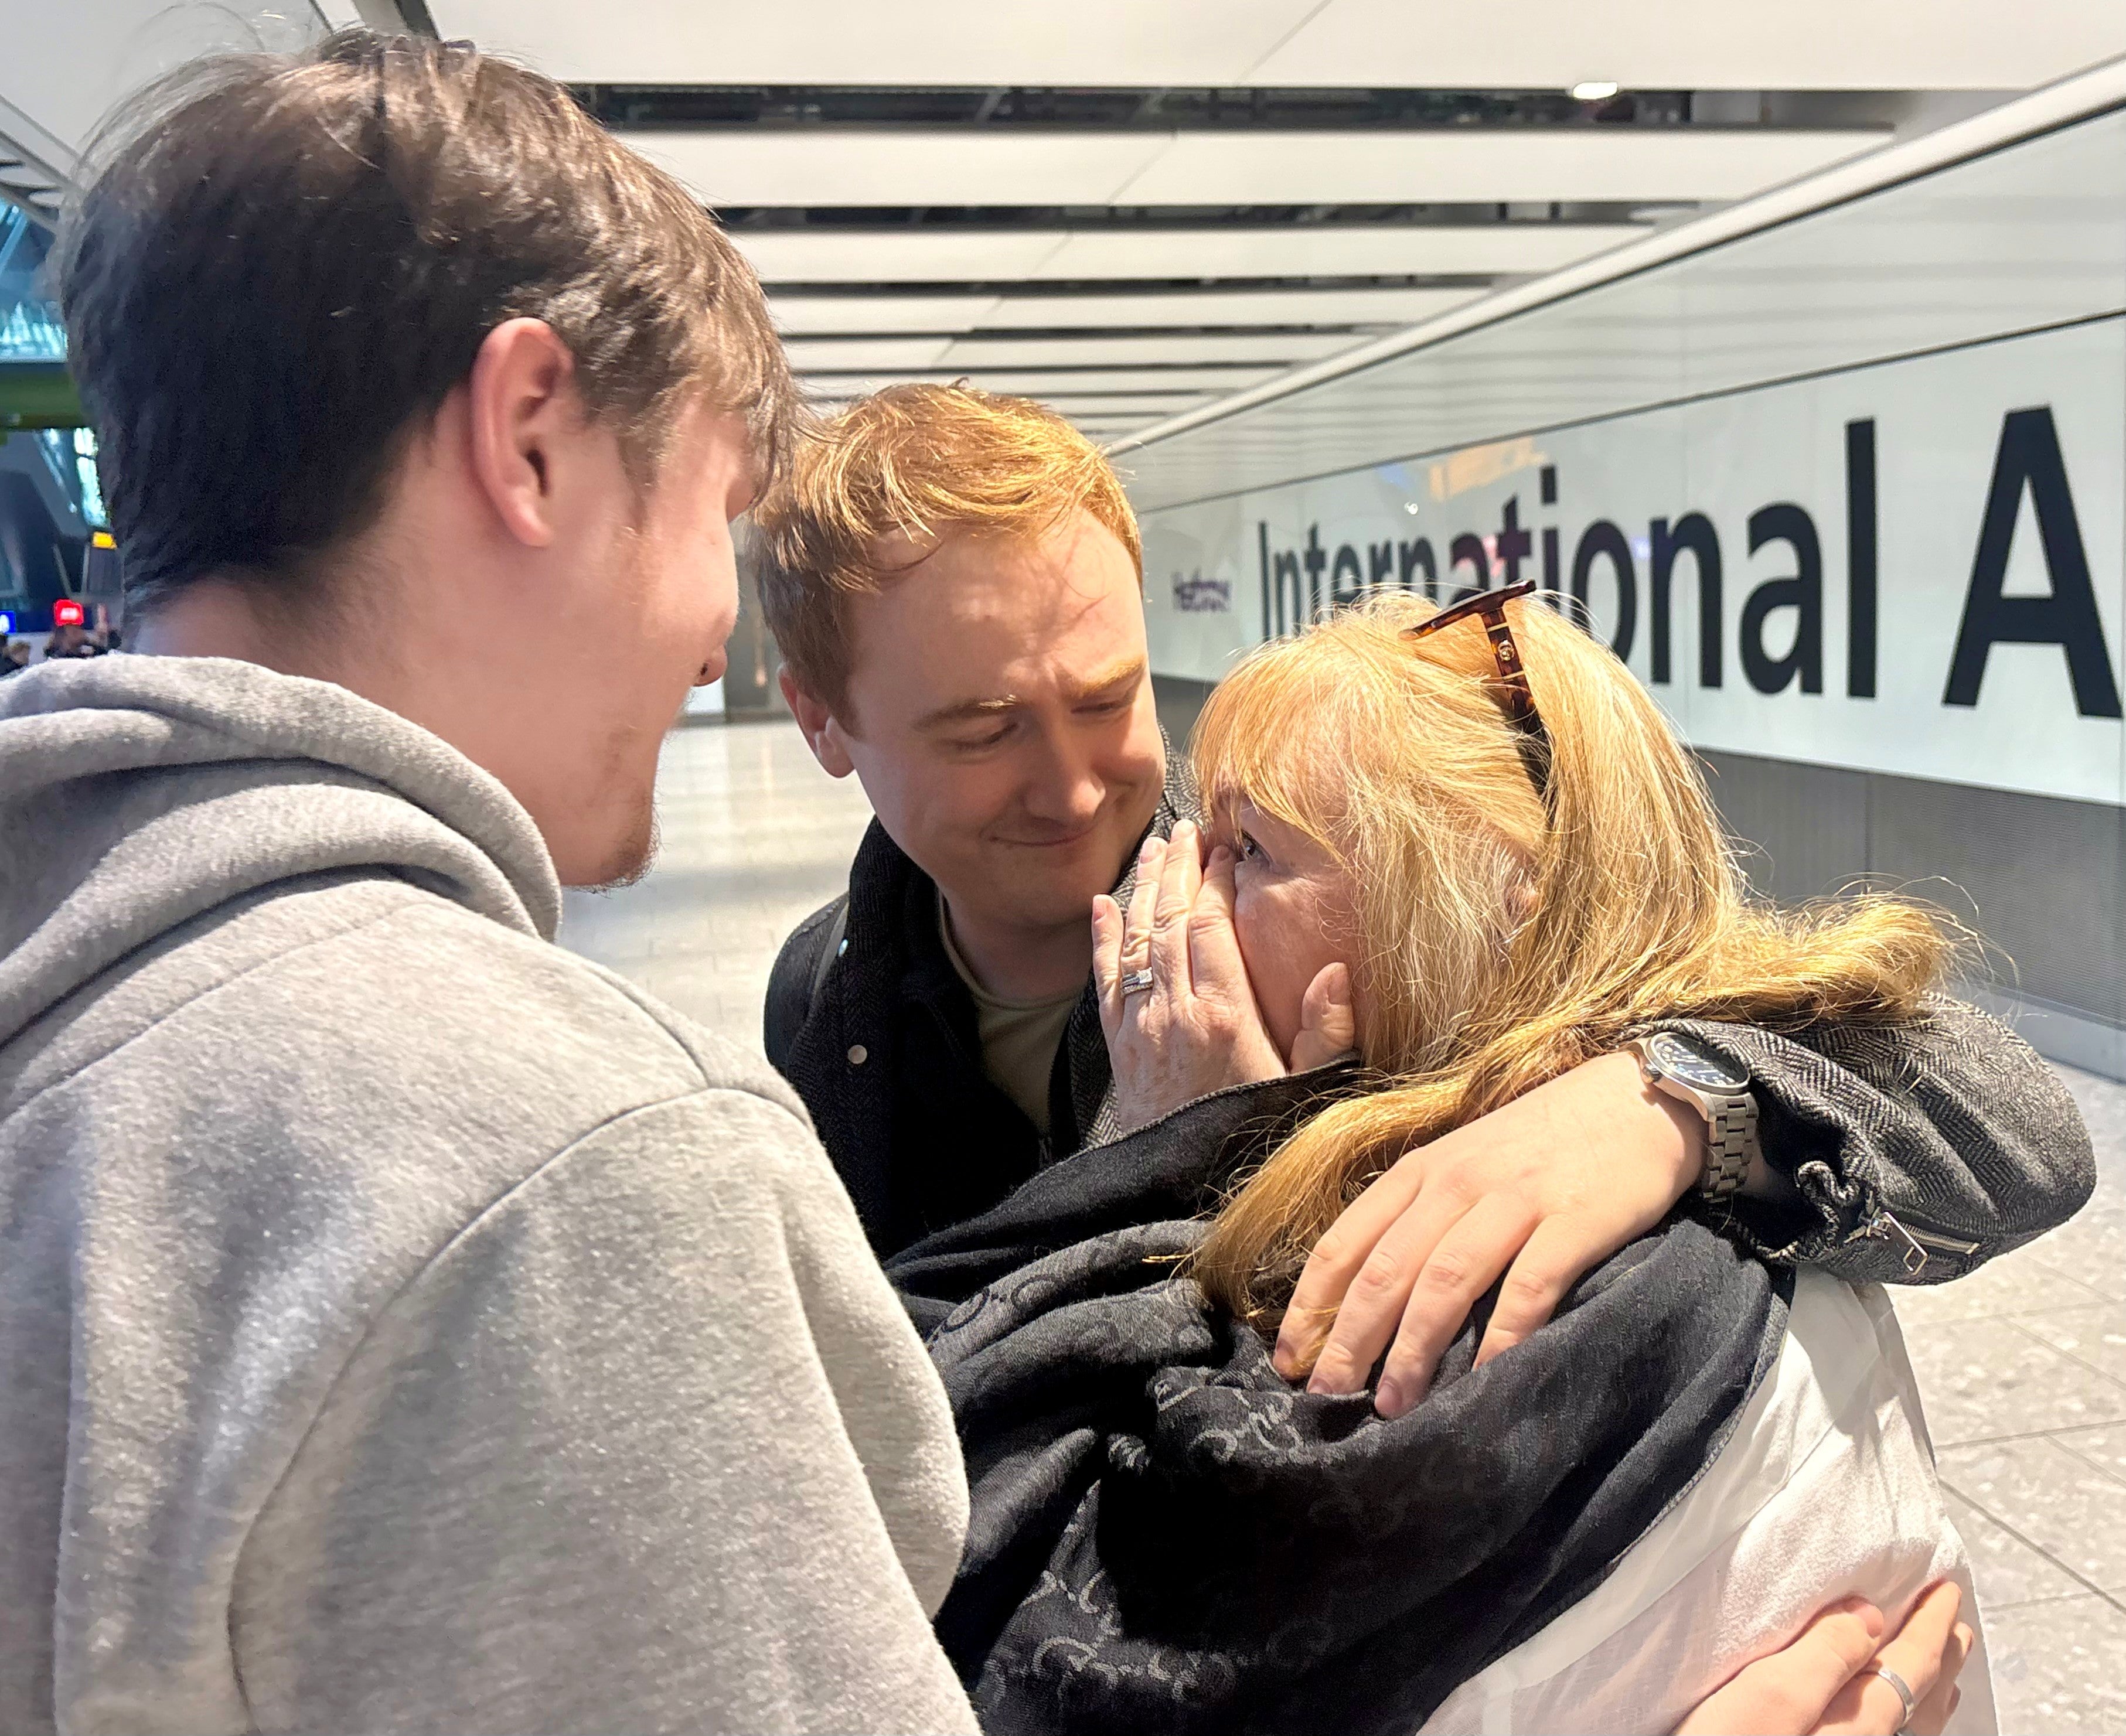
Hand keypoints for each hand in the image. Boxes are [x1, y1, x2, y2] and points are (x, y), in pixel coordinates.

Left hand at [1092, 821, 1353, 1133]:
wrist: (1189, 1190)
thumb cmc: (1259, 1137)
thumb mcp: (1309, 1089)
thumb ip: (1326, 1032)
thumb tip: (1337, 971)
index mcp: (1226, 1014)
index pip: (1211, 924)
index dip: (1215, 880)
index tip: (1225, 849)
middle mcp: (1176, 1011)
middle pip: (1168, 920)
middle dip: (1175, 869)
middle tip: (1183, 829)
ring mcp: (1141, 1027)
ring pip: (1135, 941)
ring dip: (1141, 890)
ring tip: (1150, 848)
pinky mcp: (1119, 1047)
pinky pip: (1104, 980)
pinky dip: (1101, 938)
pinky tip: (1101, 904)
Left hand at [1273, 1049, 1703, 1416]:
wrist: (1637, 1096)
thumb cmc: (1542, 1141)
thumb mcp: (1464, 1163)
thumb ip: (1421, 1217)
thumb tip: (1371, 1297)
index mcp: (1420, 1170)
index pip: (1344, 1241)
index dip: (1311, 1304)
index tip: (1288, 1360)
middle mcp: (1457, 1180)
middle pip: (1385, 1268)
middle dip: (1350, 1340)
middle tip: (1328, 1399)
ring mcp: (1516, 1198)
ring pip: (1445, 1280)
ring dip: (1412, 1349)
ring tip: (1393, 1406)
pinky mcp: (1574, 1219)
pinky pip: (1529, 1286)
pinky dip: (1502, 1338)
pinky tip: (1483, 1382)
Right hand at [1675, 1581, 1972, 1734]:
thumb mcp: (1769, 1698)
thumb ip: (1822, 1656)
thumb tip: (1869, 1616)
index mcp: (1858, 1724)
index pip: (1910, 1663)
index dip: (1930, 1623)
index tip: (1946, 1588)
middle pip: (1920, 1700)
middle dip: (1941, 1658)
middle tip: (1958, 1628)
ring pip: (1913, 1729)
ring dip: (1928, 1693)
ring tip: (1941, 1676)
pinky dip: (1908, 1721)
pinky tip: (1892, 1723)